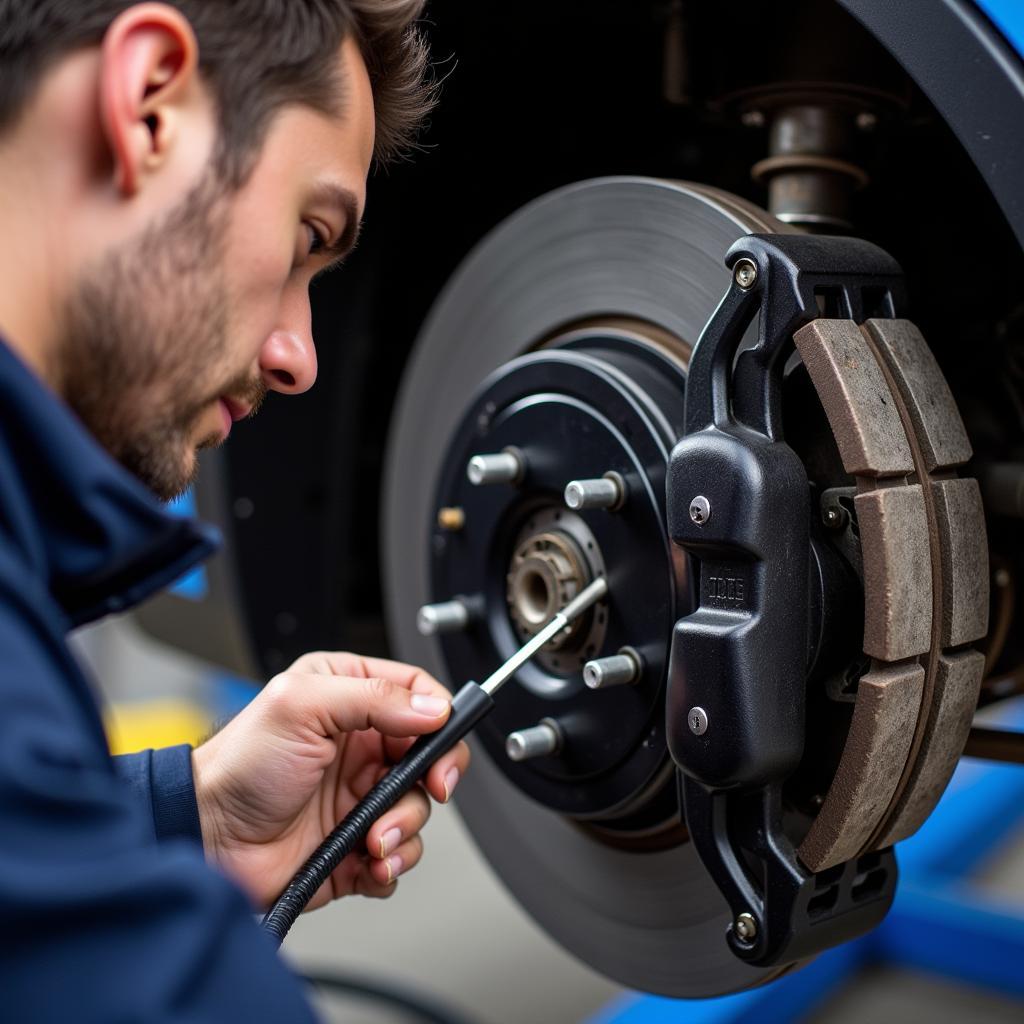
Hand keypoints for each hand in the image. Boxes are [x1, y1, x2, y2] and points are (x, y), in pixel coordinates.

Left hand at [191, 651, 469, 910]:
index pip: (417, 694)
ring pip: (419, 807)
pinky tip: (368, 861)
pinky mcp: (356, 842)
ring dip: (405, 826)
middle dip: (434, 777)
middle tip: (432, 789)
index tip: (439, 741)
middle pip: (430, 754)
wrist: (209, 840)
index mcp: (347, 695)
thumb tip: (432, 709)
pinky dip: (392, 862)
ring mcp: (359, 794)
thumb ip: (372, 697)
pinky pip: (399, 853)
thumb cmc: (239, 766)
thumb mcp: (302, 707)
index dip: (439, 716)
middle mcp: (359, 744)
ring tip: (374, 838)